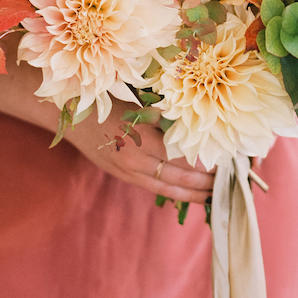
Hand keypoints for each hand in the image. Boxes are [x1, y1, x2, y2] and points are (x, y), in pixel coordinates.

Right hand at [65, 108, 213, 203]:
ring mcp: (129, 170)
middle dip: (204, 180)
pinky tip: (189, 195)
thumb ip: (164, 115)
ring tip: (214, 195)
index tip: (225, 160)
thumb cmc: (108, 102)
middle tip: (227, 182)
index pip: (182, 154)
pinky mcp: (123, 176)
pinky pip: (153, 187)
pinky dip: (174, 193)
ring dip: (193, 193)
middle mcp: (136, 157)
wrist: (70, 116)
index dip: (204, 160)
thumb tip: (194, 122)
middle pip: (179, 174)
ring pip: (168, 186)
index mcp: (142, 135)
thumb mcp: (138, 104)